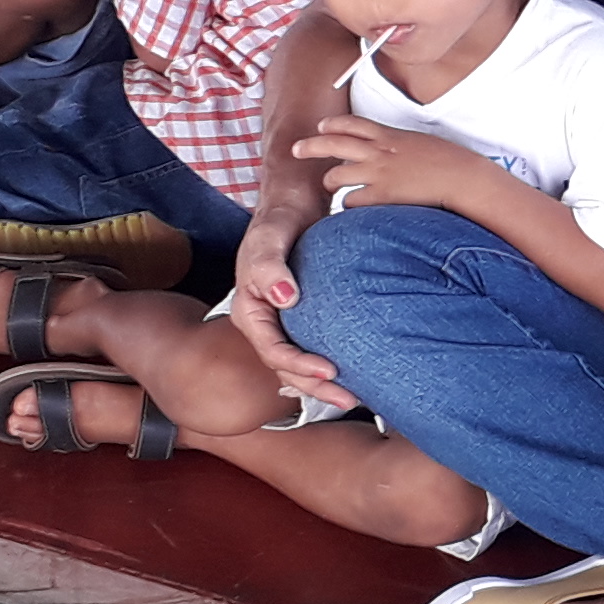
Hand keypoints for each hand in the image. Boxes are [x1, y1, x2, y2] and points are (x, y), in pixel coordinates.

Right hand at [222, 202, 359, 414]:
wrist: (293, 206)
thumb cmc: (277, 220)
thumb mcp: (268, 239)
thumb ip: (270, 267)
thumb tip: (285, 299)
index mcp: (249, 311)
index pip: (272, 350)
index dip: (298, 365)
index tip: (328, 370)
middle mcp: (264, 324)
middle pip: (286, 367)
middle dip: (315, 387)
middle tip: (349, 398)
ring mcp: (281, 324)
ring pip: (298, 364)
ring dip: (323, 384)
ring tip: (354, 396)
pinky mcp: (300, 320)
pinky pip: (311, 349)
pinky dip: (328, 365)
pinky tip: (353, 374)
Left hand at [293, 112, 489, 218]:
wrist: (463, 178)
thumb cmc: (451, 163)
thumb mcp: (422, 145)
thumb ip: (402, 147)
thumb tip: (394, 153)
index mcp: (390, 136)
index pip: (353, 123)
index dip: (333, 123)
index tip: (322, 125)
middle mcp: (379, 152)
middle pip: (334, 143)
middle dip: (311, 146)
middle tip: (296, 149)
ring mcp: (377, 174)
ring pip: (336, 175)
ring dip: (330, 182)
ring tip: (329, 188)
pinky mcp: (381, 196)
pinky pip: (351, 202)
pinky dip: (349, 205)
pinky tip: (354, 208)